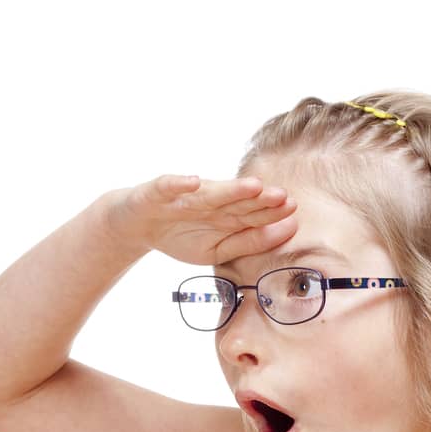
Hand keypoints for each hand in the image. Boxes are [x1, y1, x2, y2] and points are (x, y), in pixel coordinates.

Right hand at [101, 173, 298, 267]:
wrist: (137, 225)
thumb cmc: (182, 235)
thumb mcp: (217, 249)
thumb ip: (248, 242)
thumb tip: (285, 231)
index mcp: (225, 215)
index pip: (251, 215)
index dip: (270, 214)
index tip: (293, 212)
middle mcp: (209, 201)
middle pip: (236, 201)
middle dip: (258, 199)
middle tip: (282, 196)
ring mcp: (184, 195)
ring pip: (210, 193)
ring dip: (230, 189)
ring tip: (252, 187)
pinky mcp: (158, 191)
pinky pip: (169, 186)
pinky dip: (179, 184)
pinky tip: (192, 182)